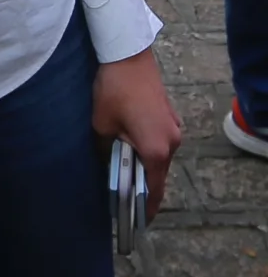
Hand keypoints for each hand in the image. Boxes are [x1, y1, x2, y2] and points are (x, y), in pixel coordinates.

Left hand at [92, 48, 181, 219]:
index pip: (155, 190)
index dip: (147, 209)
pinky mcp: (169, 115)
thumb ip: (106, 152)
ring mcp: (174, 127)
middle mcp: (171, 142)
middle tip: (124, 199)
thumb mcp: (102, 125)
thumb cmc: (114, 90)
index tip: (139, 222)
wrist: (128, 53)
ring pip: (159, 157)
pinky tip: (129, 148)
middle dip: (143, 187)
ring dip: (144, 166)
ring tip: (123, 173)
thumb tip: (107, 164)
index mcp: (156, 150)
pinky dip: (147, 149)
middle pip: (158, 174)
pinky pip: (160, 141)